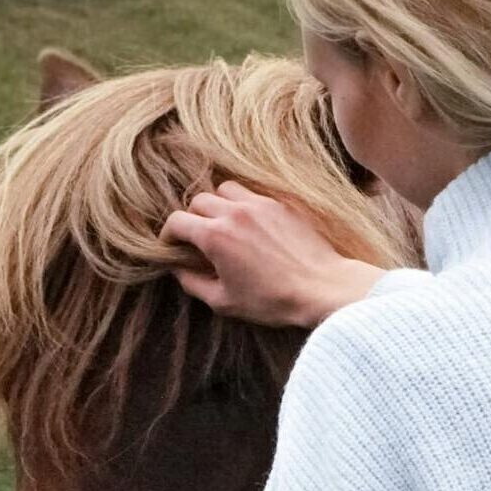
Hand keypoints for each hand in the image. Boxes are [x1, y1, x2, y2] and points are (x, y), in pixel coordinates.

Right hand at [161, 181, 387, 328]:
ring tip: (224, 224)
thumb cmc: (273, 301)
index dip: (169, 234)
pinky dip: (244, 203)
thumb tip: (178, 271)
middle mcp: (234, 213)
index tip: (172, 246)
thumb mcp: (225, 302)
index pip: (177, 221)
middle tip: (198, 237)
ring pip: (225, 189)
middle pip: (198, 200)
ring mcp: (259, 204)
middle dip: (192, 218)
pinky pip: (253, 193)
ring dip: (218, 203)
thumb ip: (194, 283)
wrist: (321, 289)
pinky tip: (250, 223)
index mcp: (215, 236)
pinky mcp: (281, 204)